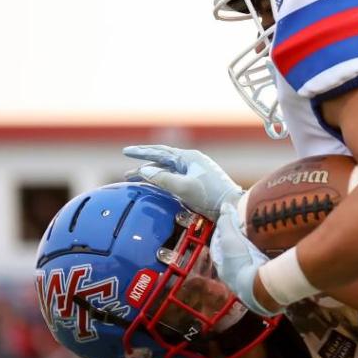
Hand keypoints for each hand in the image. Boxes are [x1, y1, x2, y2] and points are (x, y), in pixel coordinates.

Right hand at [123, 145, 242, 220]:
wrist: (232, 206)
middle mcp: (191, 162)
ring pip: (168, 170)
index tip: (126, 151)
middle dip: (144, 165)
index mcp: (188, 158)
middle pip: (162, 161)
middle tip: (127, 172)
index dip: (141, 152)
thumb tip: (144, 171)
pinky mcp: (198, 183)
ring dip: (153, 174)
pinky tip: (156, 185)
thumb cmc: (210, 196)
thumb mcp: (183, 187)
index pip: (160, 152)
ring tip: (137, 179)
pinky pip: (175, 178)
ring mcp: (195, 172)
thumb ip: (162, 178)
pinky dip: (163, 180)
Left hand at [209, 203, 279, 316]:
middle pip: (235, 258)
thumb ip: (226, 222)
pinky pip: (263, 270)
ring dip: (253, 255)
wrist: (259, 285)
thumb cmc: (240, 261)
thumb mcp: (229, 238)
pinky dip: (266, 261)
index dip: (223, 236)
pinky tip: (272, 255)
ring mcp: (249, 283)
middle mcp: (233, 278)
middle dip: (240, 246)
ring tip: (262, 242)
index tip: (231, 225)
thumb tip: (224, 207)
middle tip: (248, 233)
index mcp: (223, 267)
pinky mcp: (263, 285)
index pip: (219, 249)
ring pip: (249, 265)